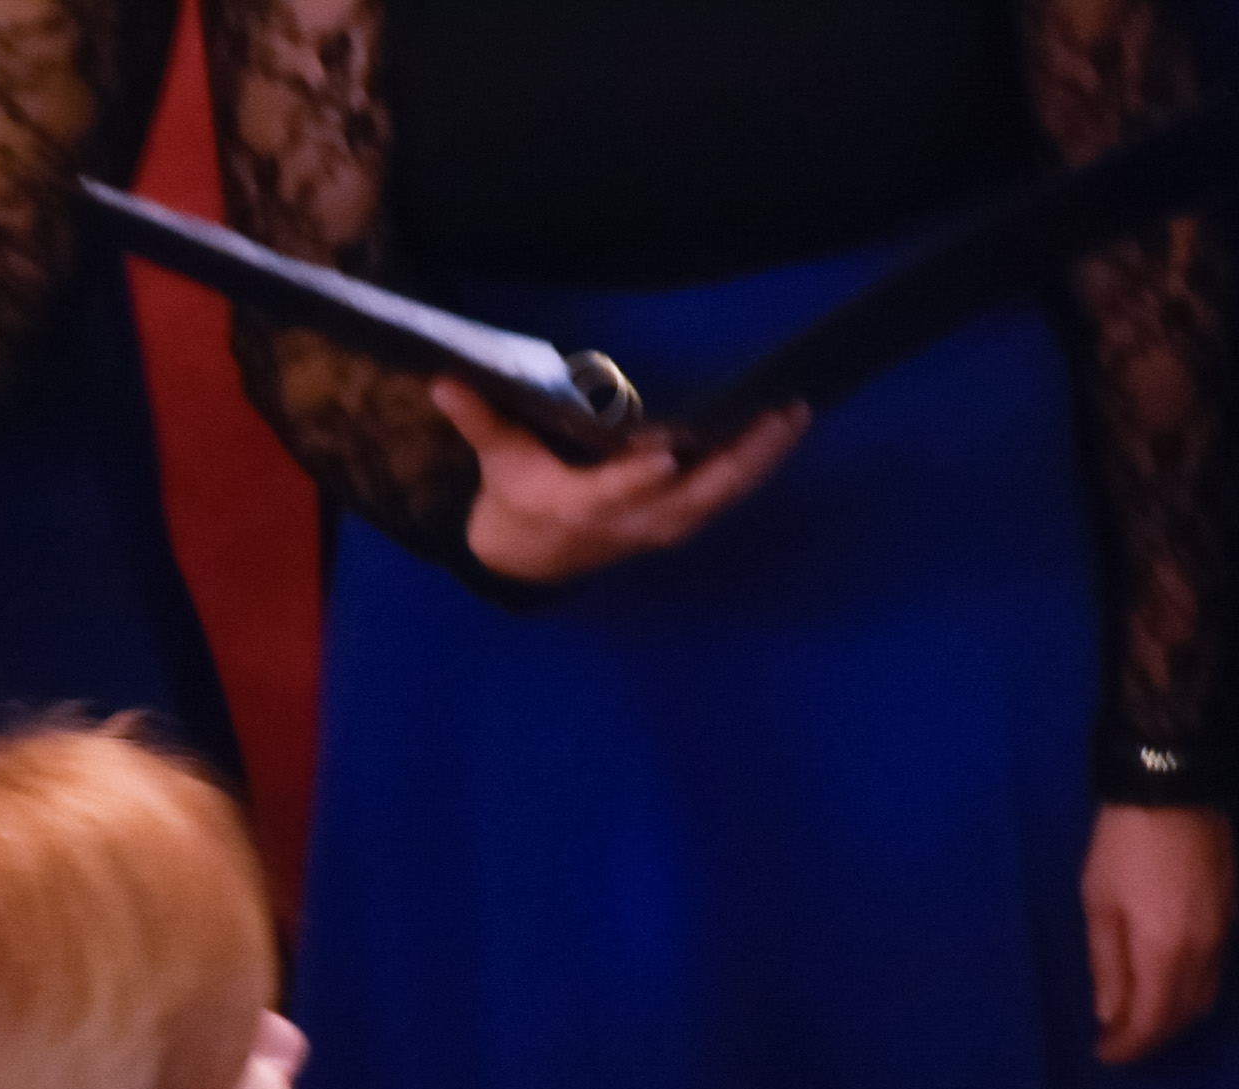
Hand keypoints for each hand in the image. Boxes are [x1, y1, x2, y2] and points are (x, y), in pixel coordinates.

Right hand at [438, 378, 811, 586]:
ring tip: (796, 415)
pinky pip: (721, 498)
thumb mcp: (495, 461)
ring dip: (760, 461)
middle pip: (691, 499)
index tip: (668, 452)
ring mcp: (657, 526)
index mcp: (578, 506)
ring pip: (717, 499)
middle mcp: (628, 522)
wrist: (530, 559)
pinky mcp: (675, 521)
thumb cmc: (516, 499)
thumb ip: (479, 419)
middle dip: (738, 461)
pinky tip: (782, 433)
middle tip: (780, 415)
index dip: (640, 477)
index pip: (613, 493)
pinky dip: (753, 469)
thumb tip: (443, 379)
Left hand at [1084, 804, 1234, 1065]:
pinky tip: (1166, 982)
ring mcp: (1224, 931)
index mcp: (1166, 952)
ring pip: (1203, 995)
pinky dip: (1189, 989)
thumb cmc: (1123, 845)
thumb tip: (1110, 1013)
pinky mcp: (1231, 913)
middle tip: (1119, 1040)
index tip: (1104, 1054)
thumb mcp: (1099, 904)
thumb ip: (1107, 964)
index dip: (1128, 1046)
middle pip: (1182, 1015)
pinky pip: (1213, 969)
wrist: (1174, 786)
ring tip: (1139, 1017)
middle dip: (1151, 1036)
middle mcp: (1204, 951)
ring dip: (1172, 1016)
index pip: (1152, 1021)